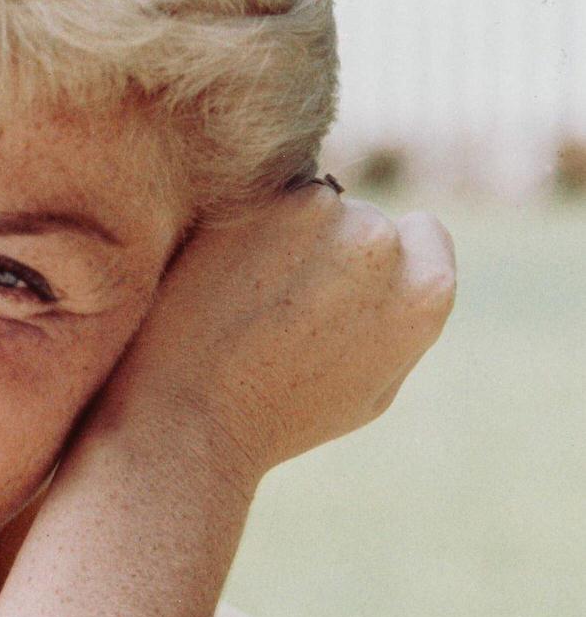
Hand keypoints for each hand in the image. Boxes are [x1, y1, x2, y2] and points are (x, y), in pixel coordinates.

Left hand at [90, 183, 456, 487]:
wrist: (191, 416)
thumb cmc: (282, 416)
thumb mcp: (375, 387)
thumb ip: (403, 317)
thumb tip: (407, 263)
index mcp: (425, 291)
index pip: (422, 232)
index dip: (382, 262)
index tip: (342, 293)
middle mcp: (379, 242)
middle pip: (362, 218)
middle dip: (330, 249)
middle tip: (283, 307)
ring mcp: (317, 213)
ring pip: (309, 205)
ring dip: (283, 235)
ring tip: (248, 299)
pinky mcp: (255, 201)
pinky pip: (258, 200)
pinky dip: (241, 228)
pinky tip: (220, 279)